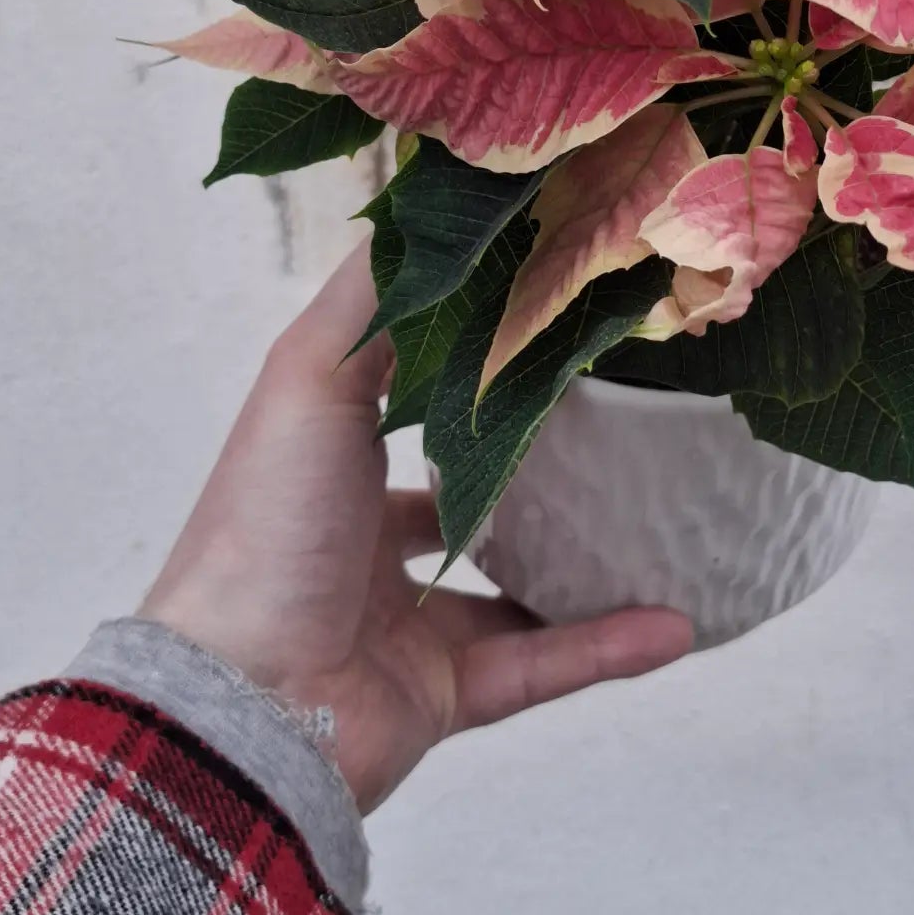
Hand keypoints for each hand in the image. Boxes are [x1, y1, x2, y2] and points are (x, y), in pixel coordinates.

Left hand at [140, 245, 692, 812]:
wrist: (235, 703)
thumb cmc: (264, 521)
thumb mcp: (311, 375)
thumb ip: (373, 298)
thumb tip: (428, 210)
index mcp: (333, 464)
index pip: (415, 406)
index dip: (480, 369)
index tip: (564, 326)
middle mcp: (367, 540)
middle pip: (477, 495)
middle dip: (550, 464)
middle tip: (639, 419)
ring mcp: (407, 621)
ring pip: (522, 585)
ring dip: (596, 558)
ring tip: (676, 519)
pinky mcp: (442, 695)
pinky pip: (543, 666)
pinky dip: (608, 647)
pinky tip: (679, 621)